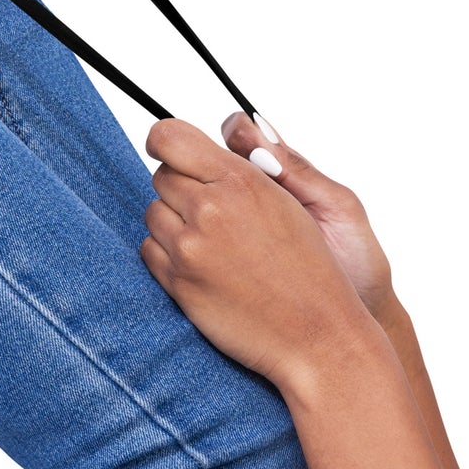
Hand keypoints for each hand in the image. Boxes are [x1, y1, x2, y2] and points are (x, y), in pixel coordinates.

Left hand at [140, 119, 370, 390]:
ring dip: (174, 222)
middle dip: (182, 187)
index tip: (166, 149)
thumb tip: (220, 132)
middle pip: (161, 175)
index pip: (169, 137)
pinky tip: (203, 266)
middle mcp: (209, 208)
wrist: (318, 336)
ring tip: (214, 243)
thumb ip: (247, 165)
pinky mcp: (178, 282)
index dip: (164, 141)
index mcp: (239, 180)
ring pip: (153, 212)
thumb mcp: (289, 202)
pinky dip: (168, 254)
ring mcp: (190, 247)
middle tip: (213, 210)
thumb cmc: (312, 268)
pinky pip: (149, 249)